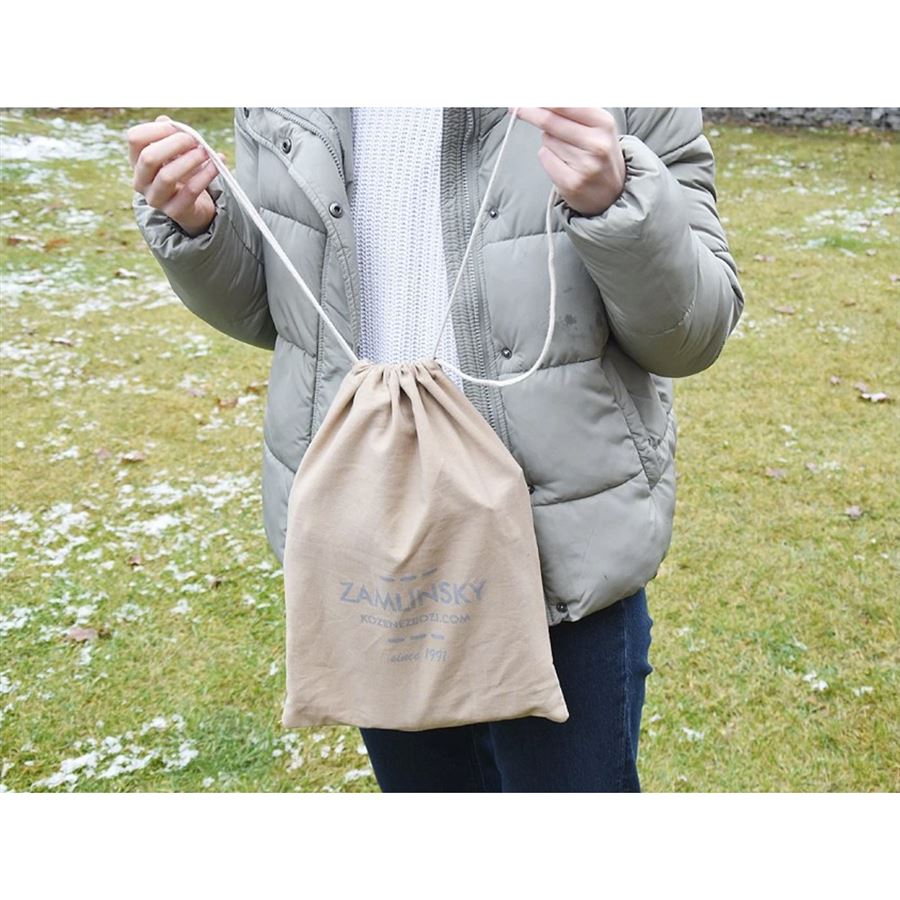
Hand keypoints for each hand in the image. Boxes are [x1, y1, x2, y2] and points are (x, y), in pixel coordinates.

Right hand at [127, 114, 224, 236]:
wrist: (194, 207)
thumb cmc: (182, 172)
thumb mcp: (174, 152)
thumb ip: (168, 135)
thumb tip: (166, 120)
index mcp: (137, 162)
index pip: (135, 138)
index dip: (157, 129)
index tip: (177, 127)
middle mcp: (141, 181)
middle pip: (149, 157)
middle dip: (175, 144)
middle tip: (194, 140)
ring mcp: (156, 199)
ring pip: (167, 176)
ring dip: (189, 160)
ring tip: (206, 152)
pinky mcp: (175, 211)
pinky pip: (190, 191)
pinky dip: (206, 175)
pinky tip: (217, 164)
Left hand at [513, 107, 625, 216]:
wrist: (613, 193)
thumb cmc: (600, 153)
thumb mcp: (598, 126)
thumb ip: (575, 109)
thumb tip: (543, 97)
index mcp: (604, 123)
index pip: (565, 104)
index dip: (542, 98)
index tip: (526, 93)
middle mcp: (596, 144)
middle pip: (550, 121)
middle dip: (530, 112)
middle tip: (515, 107)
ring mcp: (584, 166)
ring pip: (547, 139)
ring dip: (549, 139)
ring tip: (567, 148)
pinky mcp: (571, 183)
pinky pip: (545, 158)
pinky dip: (547, 156)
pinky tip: (562, 162)